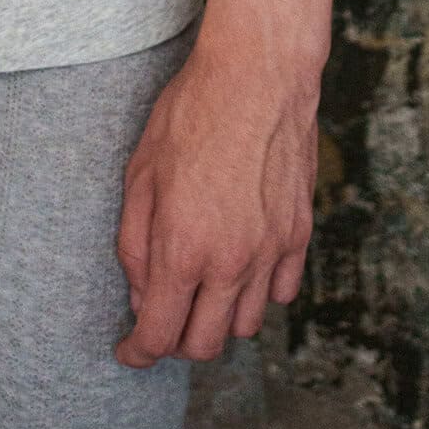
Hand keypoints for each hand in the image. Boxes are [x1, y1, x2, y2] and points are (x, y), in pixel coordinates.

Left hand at [113, 31, 317, 364]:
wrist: (258, 75)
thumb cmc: (191, 114)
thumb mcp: (140, 172)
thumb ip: (135, 244)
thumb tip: (142, 298)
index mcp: (183, 248)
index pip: (160, 334)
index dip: (138, 353)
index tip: (129, 351)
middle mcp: (231, 261)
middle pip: (205, 344)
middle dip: (176, 341)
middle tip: (161, 317)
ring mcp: (271, 251)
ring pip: (247, 326)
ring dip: (219, 319)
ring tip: (200, 289)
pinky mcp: (299, 235)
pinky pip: (281, 293)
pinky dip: (258, 294)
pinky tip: (240, 266)